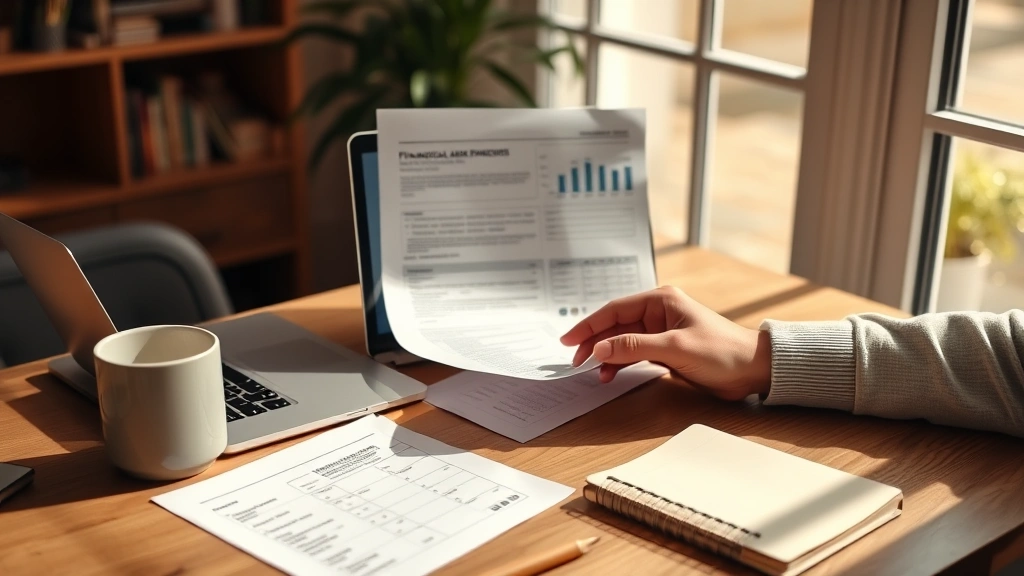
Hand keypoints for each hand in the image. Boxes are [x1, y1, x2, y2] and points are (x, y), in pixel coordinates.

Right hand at [560, 286, 771, 399]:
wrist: (754, 370)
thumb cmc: (722, 352)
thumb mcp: (675, 348)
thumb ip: (634, 347)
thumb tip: (599, 348)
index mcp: (661, 301)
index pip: (614, 310)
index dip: (588, 324)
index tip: (569, 340)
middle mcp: (658, 313)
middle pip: (615, 326)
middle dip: (593, 342)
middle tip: (575, 360)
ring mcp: (661, 332)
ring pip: (622, 341)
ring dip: (606, 356)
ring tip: (593, 372)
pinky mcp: (666, 350)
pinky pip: (634, 354)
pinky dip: (620, 364)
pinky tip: (611, 375)